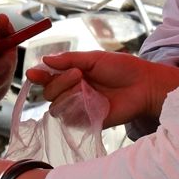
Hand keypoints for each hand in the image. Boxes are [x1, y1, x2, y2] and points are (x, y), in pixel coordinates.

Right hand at [30, 51, 178, 127]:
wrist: (143, 85)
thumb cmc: (122, 68)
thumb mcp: (94, 58)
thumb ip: (69, 59)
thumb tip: (44, 60)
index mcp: (72, 75)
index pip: (47, 77)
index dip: (39, 76)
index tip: (34, 73)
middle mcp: (72, 92)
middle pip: (48, 93)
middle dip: (58, 82)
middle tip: (78, 74)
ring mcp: (78, 107)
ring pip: (55, 106)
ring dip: (67, 95)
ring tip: (86, 87)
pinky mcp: (87, 121)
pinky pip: (69, 119)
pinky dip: (75, 109)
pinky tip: (89, 102)